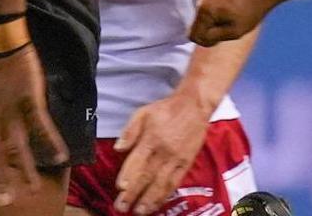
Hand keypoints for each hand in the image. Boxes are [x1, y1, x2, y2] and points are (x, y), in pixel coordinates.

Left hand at [0, 44, 68, 206]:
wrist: (4, 47)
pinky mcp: (30, 100)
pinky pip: (41, 125)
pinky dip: (51, 141)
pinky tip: (61, 156)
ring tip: (34, 188)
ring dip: (26, 169)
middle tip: (5, 201)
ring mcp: (13, 111)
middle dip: (1, 180)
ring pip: (18, 146)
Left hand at [112, 93, 210, 214]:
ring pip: (161, 183)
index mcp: (151, 138)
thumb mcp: (143, 112)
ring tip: (140, 211)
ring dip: (149, 199)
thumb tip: (118, 147)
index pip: (137, 161)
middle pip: (147, 176)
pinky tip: (157, 203)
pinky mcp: (186, 163)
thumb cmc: (166, 109)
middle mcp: (163, 151)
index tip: (120, 189)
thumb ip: (130, 131)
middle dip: (134, 194)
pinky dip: (165, 195)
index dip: (128, 176)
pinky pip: (175, 182)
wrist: (194, 106)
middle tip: (122, 207)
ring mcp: (176, 159)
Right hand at [189, 0, 277, 46]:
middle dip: (212, 27)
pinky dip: (217, 5)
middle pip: (198, 23)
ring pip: (204, 12)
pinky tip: (233, 2)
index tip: (223, 37)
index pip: (193, 36)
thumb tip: (200, 38)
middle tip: (233, 23)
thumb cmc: (252, 9)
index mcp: (204, 10)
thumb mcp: (234, 32)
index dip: (207, 41)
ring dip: (215, 16)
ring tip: (235, 11)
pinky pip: (208, 1)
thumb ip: (213, 37)